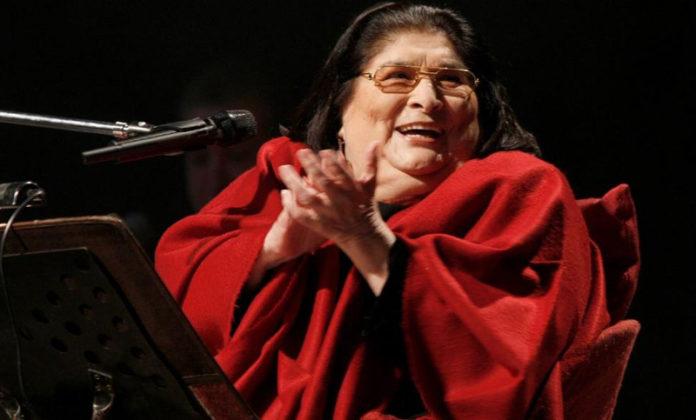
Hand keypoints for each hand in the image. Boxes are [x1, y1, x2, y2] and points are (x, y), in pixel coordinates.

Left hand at [277, 142, 395, 294]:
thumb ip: (370, 163)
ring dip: (294, 183)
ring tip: (284, 169)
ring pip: (308, 198)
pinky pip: (301, 216)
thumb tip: (374, 142)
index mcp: (352, 190)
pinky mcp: (318, 224)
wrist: (363, 235)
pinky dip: (291, 206)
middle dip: (311, 166)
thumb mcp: (369, 185)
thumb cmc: (365, 206)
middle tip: (300, 152)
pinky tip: (284, 193)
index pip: (341, 174)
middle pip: (322, 182)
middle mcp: (339, 201)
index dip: (332, 162)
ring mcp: (327, 214)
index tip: (323, 151)